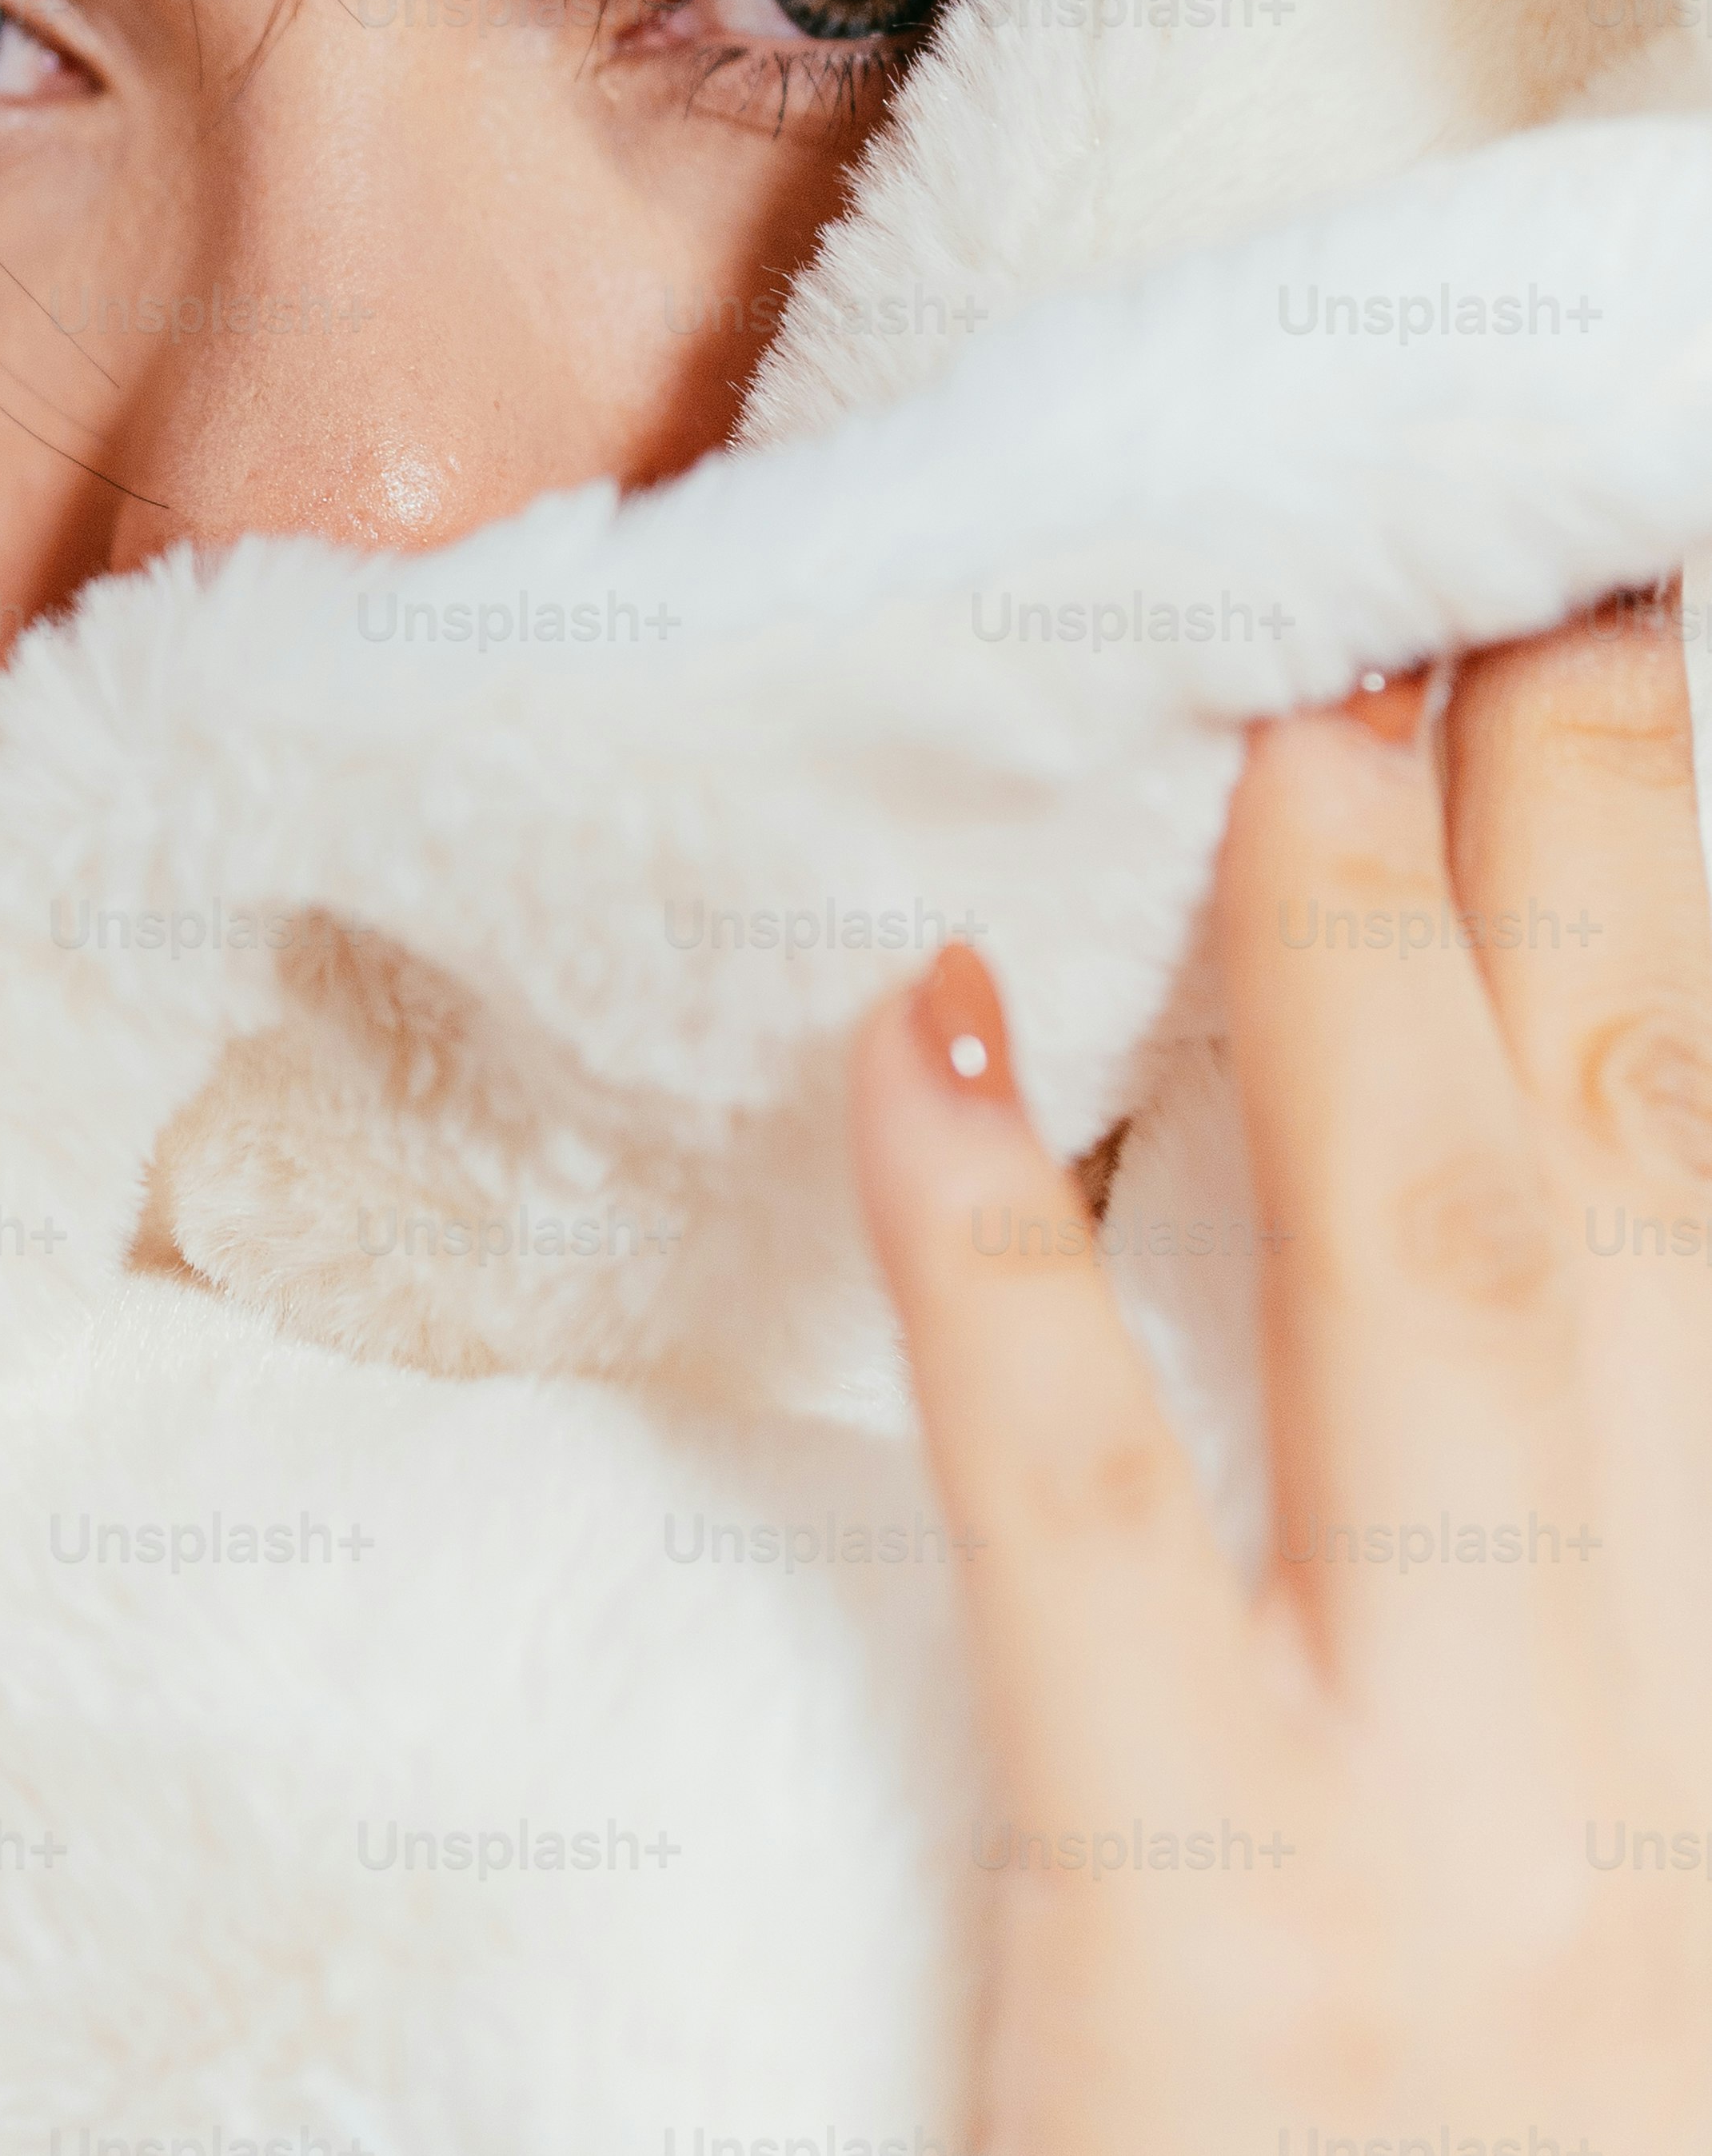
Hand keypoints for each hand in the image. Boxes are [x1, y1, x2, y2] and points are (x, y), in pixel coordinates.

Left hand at [855, 598, 1711, 2155]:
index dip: (1683, 957)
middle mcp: (1662, 1768)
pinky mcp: (1196, 1980)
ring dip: (1367, 974)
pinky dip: (1007, 1268)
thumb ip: (1594, 1618)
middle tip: (1515, 590)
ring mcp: (1453, 1870)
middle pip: (1626, 1213)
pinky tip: (934, 1025)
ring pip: (1421, 1309)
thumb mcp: (1596, 1917)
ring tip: (1302, 716)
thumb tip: (1550, 1301)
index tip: (1631, 684)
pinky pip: (1095, 1545)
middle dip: (1595, 871)